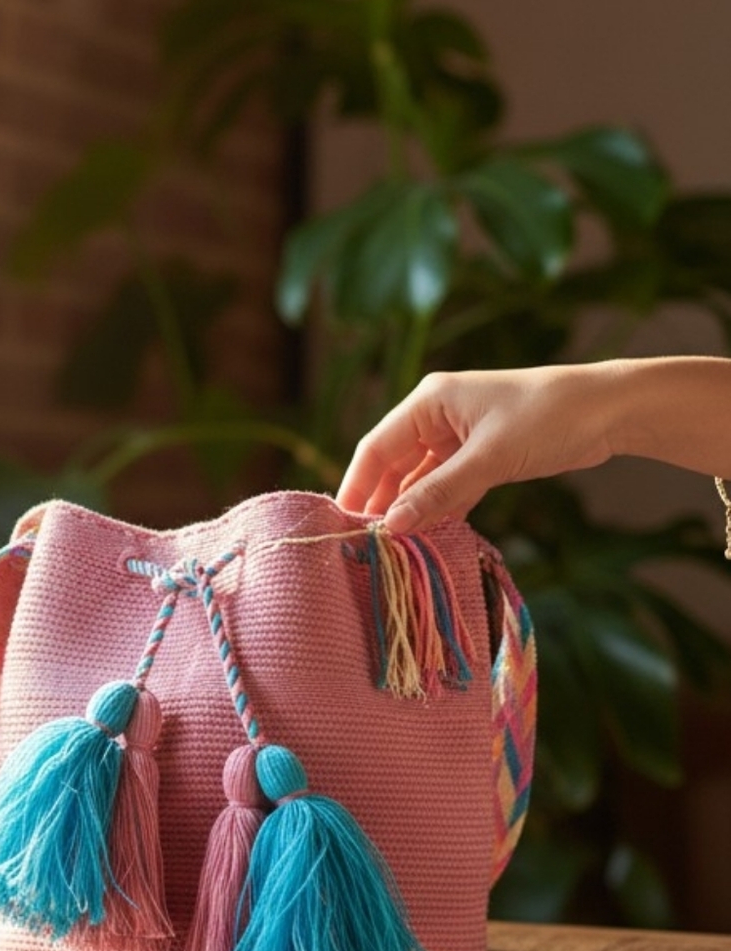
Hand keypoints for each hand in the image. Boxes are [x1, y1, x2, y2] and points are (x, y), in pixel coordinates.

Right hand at [336, 366, 616, 532]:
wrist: (608, 411)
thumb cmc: (547, 417)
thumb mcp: (489, 458)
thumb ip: (440, 493)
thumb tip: (393, 526)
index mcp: (428, 402)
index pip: (377, 448)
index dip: (357, 486)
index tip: (342, 524)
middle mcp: (437, 418)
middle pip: (395, 467)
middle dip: (383, 504)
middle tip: (366, 546)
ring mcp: (459, 439)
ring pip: (422, 482)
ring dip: (413, 512)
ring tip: (395, 549)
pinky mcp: (482, 458)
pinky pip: (449, 489)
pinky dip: (441, 511)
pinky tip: (430, 538)